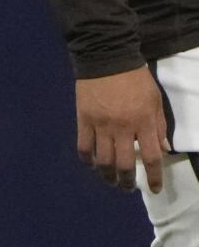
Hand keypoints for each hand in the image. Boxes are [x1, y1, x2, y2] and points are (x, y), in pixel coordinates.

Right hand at [76, 67, 169, 194]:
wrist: (106, 57)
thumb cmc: (135, 78)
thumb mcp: (155, 99)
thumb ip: (159, 125)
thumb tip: (163, 148)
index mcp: (143, 122)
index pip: (151, 157)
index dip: (154, 176)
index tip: (154, 188)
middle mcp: (122, 128)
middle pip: (123, 164)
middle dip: (126, 181)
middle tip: (127, 187)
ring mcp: (101, 125)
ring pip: (103, 160)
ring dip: (107, 176)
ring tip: (110, 180)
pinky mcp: (84, 120)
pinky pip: (84, 147)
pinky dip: (87, 160)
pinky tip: (92, 164)